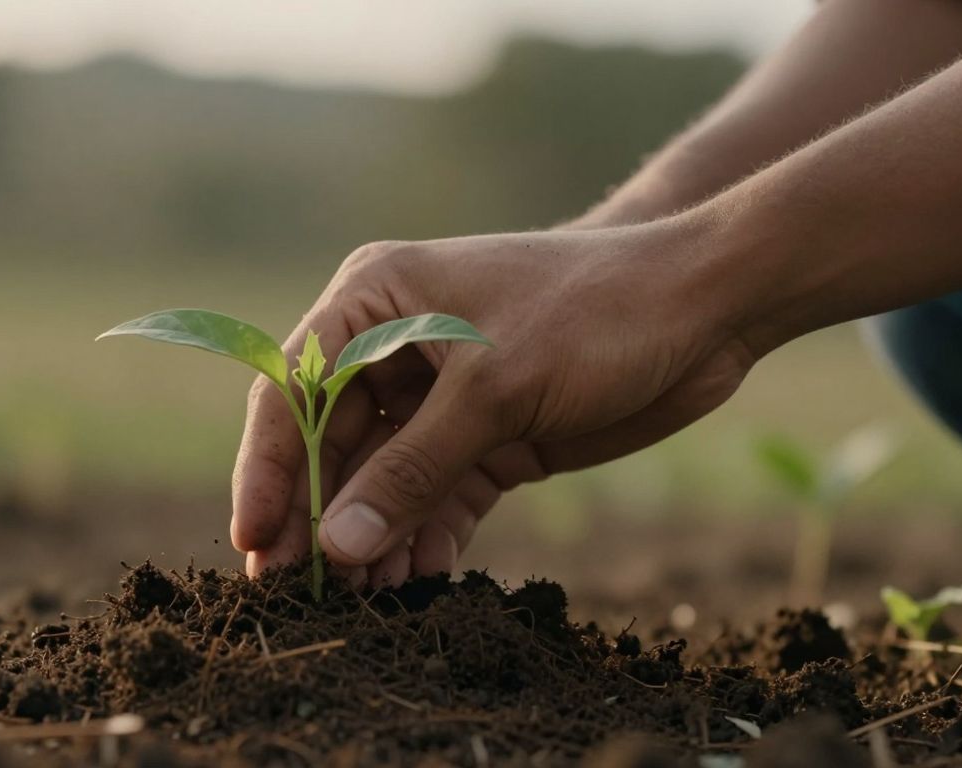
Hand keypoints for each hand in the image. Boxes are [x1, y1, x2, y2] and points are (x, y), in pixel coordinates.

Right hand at [231, 216, 757, 586]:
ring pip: (380, 478)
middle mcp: (393, 346)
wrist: (705, 307)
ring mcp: (440, 394)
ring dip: (370, 537)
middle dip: (318, 515)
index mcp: (376, 300)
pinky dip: (424, 538)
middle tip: (297, 592)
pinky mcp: (485, 434)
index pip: (292, 387)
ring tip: (361, 602)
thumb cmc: (594, 310)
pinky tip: (416, 583)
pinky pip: (434, 496)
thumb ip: (411, 470)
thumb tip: (338, 547)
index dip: (268, 467)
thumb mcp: (493, 389)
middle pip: (329, 442)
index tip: (255, 541)